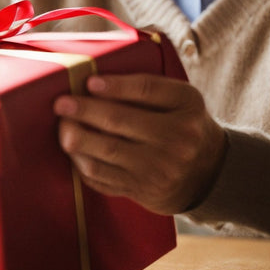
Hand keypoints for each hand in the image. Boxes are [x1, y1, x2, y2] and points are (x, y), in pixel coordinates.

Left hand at [53, 73, 226, 214]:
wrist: (208, 173)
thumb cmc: (184, 124)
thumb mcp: (182, 99)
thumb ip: (151, 86)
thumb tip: (99, 78)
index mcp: (185, 108)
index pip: (147, 90)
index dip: (116, 86)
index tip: (89, 82)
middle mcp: (175, 140)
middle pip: (121, 122)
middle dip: (85, 111)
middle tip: (61, 104)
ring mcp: (159, 169)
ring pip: (108, 153)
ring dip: (78, 139)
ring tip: (63, 128)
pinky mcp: (143, 190)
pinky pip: (105, 178)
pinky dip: (83, 163)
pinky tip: (74, 151)